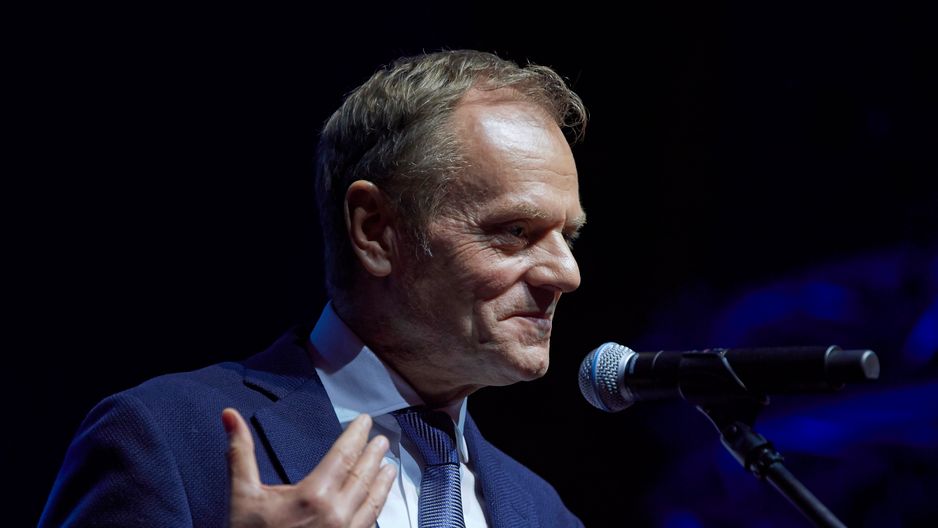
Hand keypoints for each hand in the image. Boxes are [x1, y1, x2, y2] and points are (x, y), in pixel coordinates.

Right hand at [222, 408, 395, 527]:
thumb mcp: (243, 495)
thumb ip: (241, 454)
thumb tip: (230, 416)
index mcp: (313, 495)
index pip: (343, 455)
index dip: (356, 435)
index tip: (364, 421)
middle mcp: (336, 513)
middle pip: (362, 474)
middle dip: (373, 454)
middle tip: (382, 439)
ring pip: (372, 501)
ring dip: (382, 481)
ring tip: (389, 467)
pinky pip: (369, 522)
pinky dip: (376, 507)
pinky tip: (378, 501)